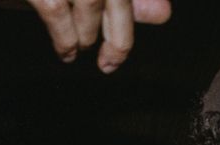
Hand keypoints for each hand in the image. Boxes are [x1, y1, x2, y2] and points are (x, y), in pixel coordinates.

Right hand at [24, 0, 171, 72]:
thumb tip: (163, 12)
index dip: (127, 23)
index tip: (119, 54)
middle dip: (118, 36)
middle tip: (107, 65)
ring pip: (91, 2)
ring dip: (86, 35)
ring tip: (78, 48)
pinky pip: (56, 9)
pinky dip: (64, 36)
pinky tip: (65, 51)